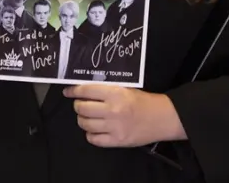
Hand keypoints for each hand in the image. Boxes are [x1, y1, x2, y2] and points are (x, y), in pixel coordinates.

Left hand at [64, 84, 185, 147]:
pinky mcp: (117, 141)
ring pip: (85, 124)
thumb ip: (106, 89)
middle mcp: (113, 110)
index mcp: (115, 93)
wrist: (161, 118)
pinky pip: (93, 139)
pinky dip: (90, 134)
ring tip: (88, 117)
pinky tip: (95, 129)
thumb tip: (83, 88)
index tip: (68, 91)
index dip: (74, 91)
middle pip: (82, 108)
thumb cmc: (142, 101)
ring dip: (83, 120)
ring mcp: (114, 127)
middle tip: (81, 105)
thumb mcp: (125, 88)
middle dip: (78, 106)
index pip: (86, 91)